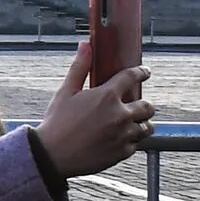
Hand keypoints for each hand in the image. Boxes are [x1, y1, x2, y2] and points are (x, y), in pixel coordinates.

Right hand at [33, 37, 154, 177]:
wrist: (52, 156)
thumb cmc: (57, 122)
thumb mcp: (65, 92)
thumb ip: (79, 68)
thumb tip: (85, 45)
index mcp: (107, 96)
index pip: (133, 77)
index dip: (141, 72)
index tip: (144, 72)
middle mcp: (120, 114)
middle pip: (147, 106)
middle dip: (143, 104)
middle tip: (133, 106)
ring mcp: (124, 135)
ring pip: (147, 127)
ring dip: (140, 123)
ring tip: (129, 124)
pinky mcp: (123, 152)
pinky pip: (136, 144)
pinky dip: (130, 141)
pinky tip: (117, 139)